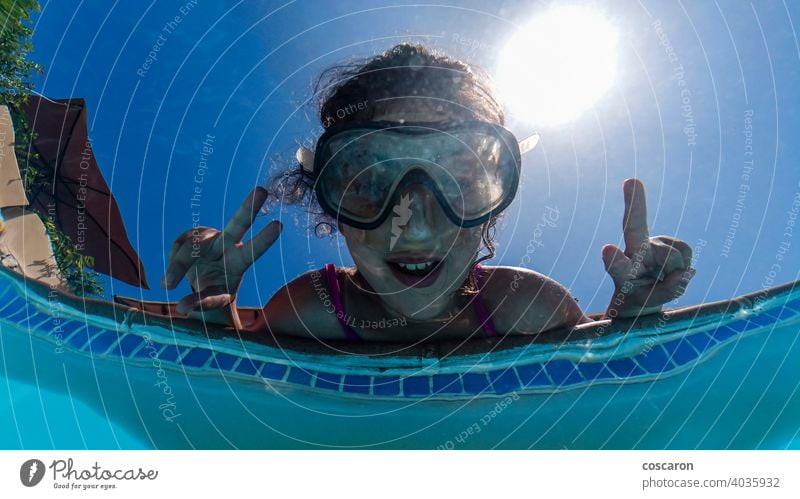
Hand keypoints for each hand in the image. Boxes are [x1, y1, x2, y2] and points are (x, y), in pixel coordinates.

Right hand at [161, 187, 280, 314]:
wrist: (202, 280)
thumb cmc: (216, 291)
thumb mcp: (215, 301)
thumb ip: (203, 304)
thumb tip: (183, 308)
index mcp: (241, 261)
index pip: (254, 250)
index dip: (264, 239)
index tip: (279, 225)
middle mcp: (228, 243)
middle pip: (238, 223)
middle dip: (248, 207)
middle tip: (263, 191)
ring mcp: (209, 237)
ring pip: (193, 244)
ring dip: (178, 265)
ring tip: (168, 284)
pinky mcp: (190, 236)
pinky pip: (178, 245)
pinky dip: (173, 261)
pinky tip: (174, 273)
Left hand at [602, 178, 694, 317]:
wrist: (642, 296)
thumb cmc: (638, 300)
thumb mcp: (649, 305)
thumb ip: (668, 291)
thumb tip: (685, 271)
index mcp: (621, 272)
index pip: (617, 265)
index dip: (614, 258)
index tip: (607, 249)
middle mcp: (634, 252)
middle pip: (635, 227)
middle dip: (635, 202)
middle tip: (632, 181)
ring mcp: (651, 244)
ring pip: (673, 255)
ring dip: (676, 271)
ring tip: (663, 278)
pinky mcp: (668, 241)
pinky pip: (685, 251)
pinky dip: (685, 265)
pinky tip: (672, 269)